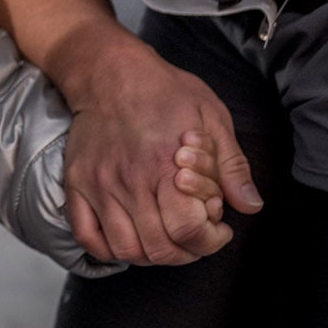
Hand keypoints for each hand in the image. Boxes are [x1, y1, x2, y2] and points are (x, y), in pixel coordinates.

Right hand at [56, 22, 260, 265]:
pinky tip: (130, 237)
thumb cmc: (165, 92)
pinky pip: (87, 237)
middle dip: (186, 252)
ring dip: (151, 255)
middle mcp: (129, 181)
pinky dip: (108, 250)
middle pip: (158, 248)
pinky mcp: (77, 185)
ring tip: (166, 236)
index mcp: (165, 165)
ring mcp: (98, 186)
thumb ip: (231, 166)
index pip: (187, 230)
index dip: (210, 241)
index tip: (218, 229)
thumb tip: (250, 205)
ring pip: (124, 250)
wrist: (110, 72)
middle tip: (195, 235)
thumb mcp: (211, 117)